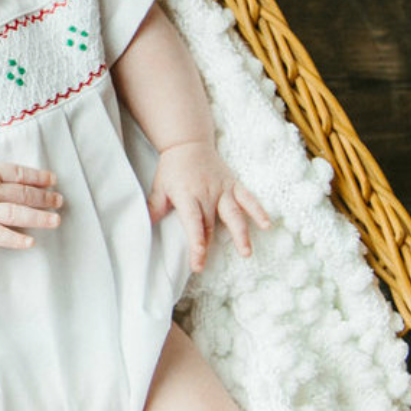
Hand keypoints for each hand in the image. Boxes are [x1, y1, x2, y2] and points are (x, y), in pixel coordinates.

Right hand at [0, 157, 60, 247]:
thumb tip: (3, 172)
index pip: (21, 174)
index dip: (39, 177)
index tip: (53, 181)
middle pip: (23, 193)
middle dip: (44, 198)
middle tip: (60, 202)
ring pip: (16, 212)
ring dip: (38, 216)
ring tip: (55, 221)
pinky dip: (14, 238)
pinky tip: (30, 242)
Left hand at [148, 141, 269, 271]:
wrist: (189, 143)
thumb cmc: (172, 169)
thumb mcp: (159, 187)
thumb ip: (154, 207)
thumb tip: (144, 226)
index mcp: (187, 195)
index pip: (192, 222)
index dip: (196, 240)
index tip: (197, 259)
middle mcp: (207, 193)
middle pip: (210, 224)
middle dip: (207, 247)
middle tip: (203, 266)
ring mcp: (223, 189)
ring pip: (234, 214)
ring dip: (240, 234)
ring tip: (246, 252)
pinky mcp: (234, 185)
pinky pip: (248, 199)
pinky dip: (258, 211)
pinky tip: (266, 225)